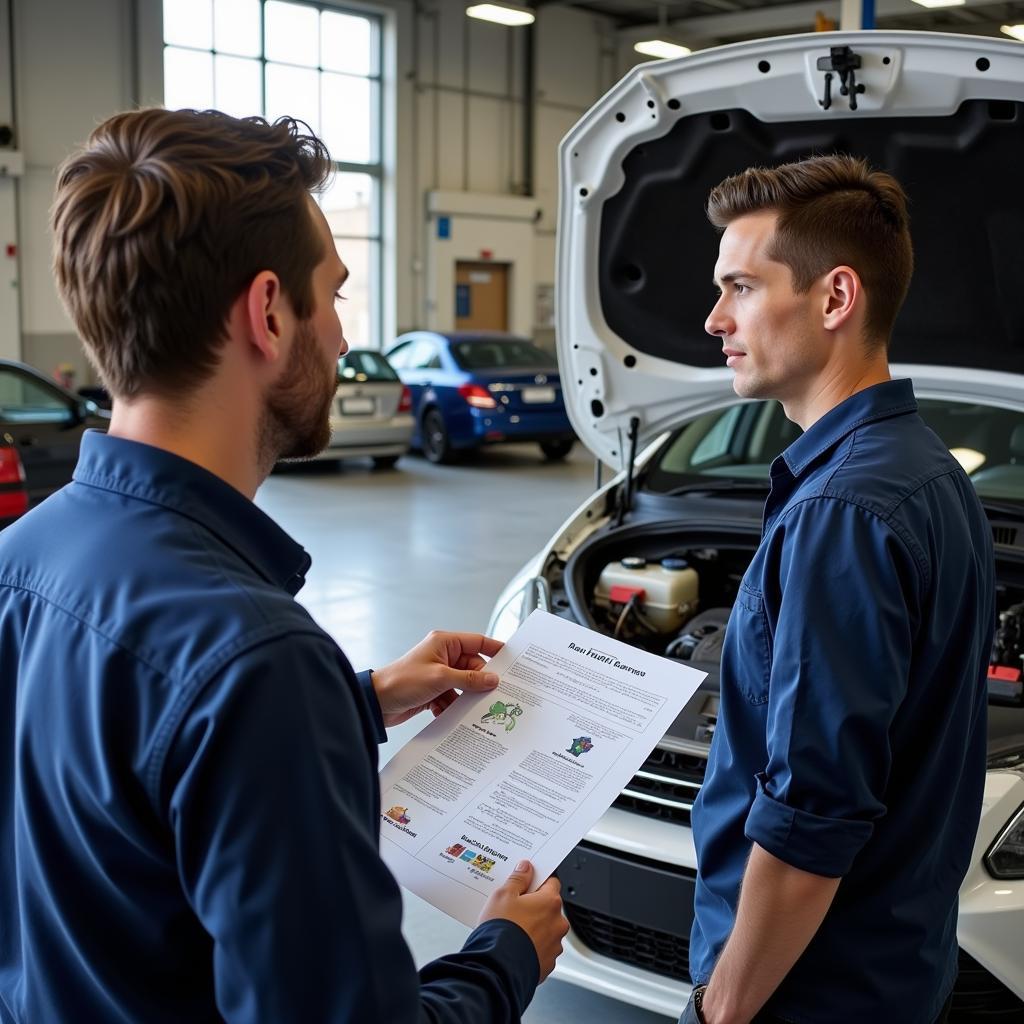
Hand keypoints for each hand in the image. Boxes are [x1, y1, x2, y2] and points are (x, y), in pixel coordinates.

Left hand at [371, 630, 502, 726]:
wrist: (376, 702)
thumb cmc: (402, 681)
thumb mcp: (440, 678)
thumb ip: (469, 679)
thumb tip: (492, 679)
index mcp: (444, 643)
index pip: (477, 642)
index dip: (495, 650)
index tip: (511, 659)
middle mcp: (442, 656)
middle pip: (472, 667)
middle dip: (479, 682)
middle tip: (492, 695)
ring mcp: (438, 674)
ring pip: (464, 685)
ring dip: (465, 697)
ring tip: (470, 708)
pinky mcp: (433, 691)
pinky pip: (452, 697)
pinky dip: (452, 706)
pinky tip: (449, 714)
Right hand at [479, 860, 568, 981]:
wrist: (498, 967)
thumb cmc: (501, 930)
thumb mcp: (503, 895)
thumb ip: (518, 879)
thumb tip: (526, 868)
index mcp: (550, 902)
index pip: (552, 882)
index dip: (538, 881)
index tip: (526, 883)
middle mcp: (558, 923)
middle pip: (549, 907)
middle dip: (535, 906)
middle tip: (514, 908)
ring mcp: (555, 945)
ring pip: (546, 929)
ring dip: (535, 928)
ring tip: (513, 930)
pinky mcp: (548, 963)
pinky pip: (542, 949)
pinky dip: (533, 946)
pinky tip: (517, 945)